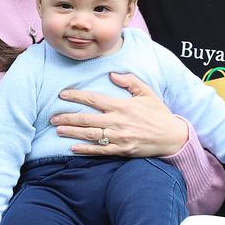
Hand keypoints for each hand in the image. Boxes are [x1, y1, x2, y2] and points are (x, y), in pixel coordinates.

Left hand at [50, 72, 188, 156]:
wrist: (171, 136)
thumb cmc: (158, 113)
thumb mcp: (147, 93)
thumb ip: (129, 81)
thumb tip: (112, 74)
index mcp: (121, 106)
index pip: (93, 99)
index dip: (76, 96)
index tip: (62, 94)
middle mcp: (117, 122)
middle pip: (86, 119)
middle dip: (67, 117)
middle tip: (52, 116)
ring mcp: (118, 137)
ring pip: (89, 135)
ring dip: (71, 132)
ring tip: (57, 129)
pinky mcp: (121, 150)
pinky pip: (100, 150)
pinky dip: (85, 150)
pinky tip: (72, 148)